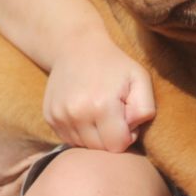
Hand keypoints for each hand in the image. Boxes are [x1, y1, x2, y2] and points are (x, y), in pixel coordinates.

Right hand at [43, 32, 155, 151]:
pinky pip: (69, 139)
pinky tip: (85, 112)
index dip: (127, 134)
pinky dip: (80, 131)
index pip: (117, 146)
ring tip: (98, 111)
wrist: (76, 47)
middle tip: (113, 113)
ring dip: (95, 135)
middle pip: (100, 149)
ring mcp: (59, 116)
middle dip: (111, 137)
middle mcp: (76, 114)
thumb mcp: (140, 78)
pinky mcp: (50, 117)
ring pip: (84, 146)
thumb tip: (131, 132)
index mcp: (101, 106)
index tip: (126, 116)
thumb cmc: (114, 65)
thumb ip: (145, 108)